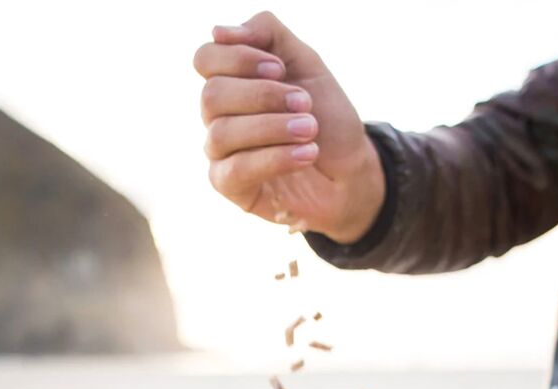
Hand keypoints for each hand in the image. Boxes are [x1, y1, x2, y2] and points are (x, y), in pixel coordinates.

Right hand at [193, 11, 384, 242]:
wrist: (351, 170)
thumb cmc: (327, 118)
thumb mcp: (307, 63)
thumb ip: (269, 34)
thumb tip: (219, 31)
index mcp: (231, 82)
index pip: (206, 60)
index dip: (239, 59)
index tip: (280, 68)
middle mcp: (218, 116)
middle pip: (212, 96)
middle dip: (263, 96)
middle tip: (306, 103)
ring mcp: (220, 153)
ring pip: (222, 133)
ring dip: (273, 127)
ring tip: (310, 130)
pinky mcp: (230, 186)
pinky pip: (236, 170)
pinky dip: (275, 159)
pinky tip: (306, 154)